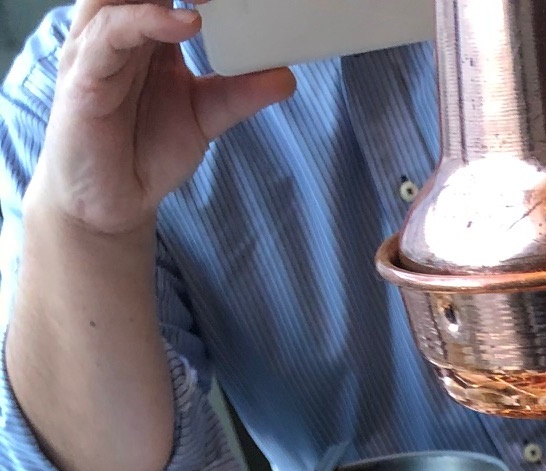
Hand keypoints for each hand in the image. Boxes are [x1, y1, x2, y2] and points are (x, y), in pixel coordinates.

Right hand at [28, 0, 292, 237]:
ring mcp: (96, 47)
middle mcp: (117, 29)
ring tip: (209, 1)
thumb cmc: (148, 149)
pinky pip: (111, 33)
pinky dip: (147, 20)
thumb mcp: (205, 116)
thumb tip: (285, 77)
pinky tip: (187, 24)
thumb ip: (240, 93)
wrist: (113, 201)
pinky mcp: (84, 75)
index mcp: (144, 29)